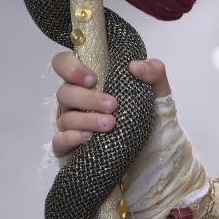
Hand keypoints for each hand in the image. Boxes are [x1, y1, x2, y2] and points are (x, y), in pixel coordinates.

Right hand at [50, 53, 170, 156]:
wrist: (157, 155)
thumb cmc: (152, 118)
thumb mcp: (159, 93)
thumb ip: (154, 73)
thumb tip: (135, 65)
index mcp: (92, 82)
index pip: (64, 64)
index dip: (71, 67)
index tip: (92, 79)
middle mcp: (77, 102)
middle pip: (64, 92)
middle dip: (87, 98)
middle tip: (112, 105)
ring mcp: (72, 125)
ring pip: (65, 118)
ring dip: (87, 119)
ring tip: (111, 124)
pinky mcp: (71, 148)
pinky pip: (59, 142)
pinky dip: (70, 139)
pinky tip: (88, 139)